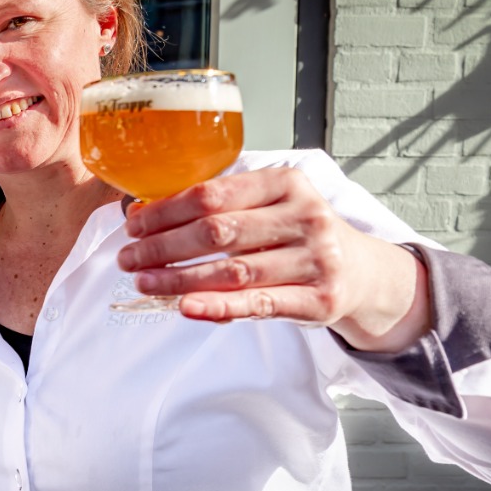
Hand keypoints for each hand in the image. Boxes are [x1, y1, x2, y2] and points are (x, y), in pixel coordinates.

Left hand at [116, 168, 430, 350]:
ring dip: (179, 278)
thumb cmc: (298, 236)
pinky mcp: (320, 299)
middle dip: (163, 246)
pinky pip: (259, 304)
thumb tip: (145, 215)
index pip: (212, 194)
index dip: (165, 211)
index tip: (133, 226)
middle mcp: (304, 216)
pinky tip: (185, 307)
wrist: (362, 272)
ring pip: (232, 271)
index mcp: (286, 183)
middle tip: (128, 258)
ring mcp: (315, 258)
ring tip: (144, 281)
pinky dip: (218, 307)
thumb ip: (222, 207)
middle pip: (217, 232)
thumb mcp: (270, 206)